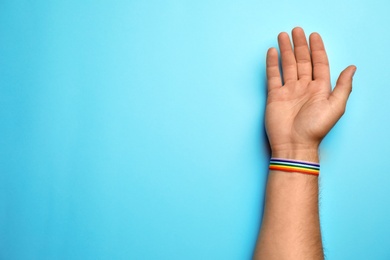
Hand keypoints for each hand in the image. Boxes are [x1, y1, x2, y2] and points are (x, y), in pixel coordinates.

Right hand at [265, 27, 355, 159]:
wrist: (294, 144)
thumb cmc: (315, 128)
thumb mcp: (335, 107)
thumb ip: (343, 86)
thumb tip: (352, 68)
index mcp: (320, 89)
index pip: (319, 64)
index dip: (317, 49)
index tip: (313, 35)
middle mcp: (304, 87)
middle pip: (302, 61)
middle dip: (299, 45)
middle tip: (296, 30)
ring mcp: (289, 91)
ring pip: (288, 65)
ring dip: (285, 50)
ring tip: (282, 36)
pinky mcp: (274, 96)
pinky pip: (273, 76)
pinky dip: (272, 64)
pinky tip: (272, 52)